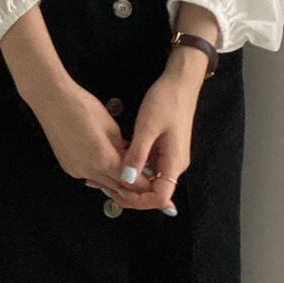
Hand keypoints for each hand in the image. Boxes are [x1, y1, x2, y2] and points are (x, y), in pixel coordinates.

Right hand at [31, 79, 151, 199]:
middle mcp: (88, 171)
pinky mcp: (67, 166)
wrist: (52, 99)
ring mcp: (75, 170)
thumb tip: (131, 160)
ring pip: (103, 184)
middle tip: (144, 180)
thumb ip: (124, 149)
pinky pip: (89, 176)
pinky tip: (107, 163)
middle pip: (118, 189)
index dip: (146, 184)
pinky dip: (101, 174)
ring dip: (116, 181)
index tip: (155, 182)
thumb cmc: (81, 106)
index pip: (132, 183)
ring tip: (128, 172)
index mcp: (104, 160)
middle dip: (133, 186)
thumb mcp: (112, 127)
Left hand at [106, 56, 202, 214]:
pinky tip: (115, 161)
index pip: (160, 197)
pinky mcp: (164, 149)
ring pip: (150, 179)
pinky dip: (133, 168)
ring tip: (104, 175)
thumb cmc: (165, 102)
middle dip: (131, 193)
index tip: (116, 192)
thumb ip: (138, 154)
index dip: (139, 200)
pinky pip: (149, 166)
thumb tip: (126, 180)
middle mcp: (175, 165)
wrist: (180, 82)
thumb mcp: (147, 127)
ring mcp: (170, 157)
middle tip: (103, 186)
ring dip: (130, 181)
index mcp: (174, 162)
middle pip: (154, 191)